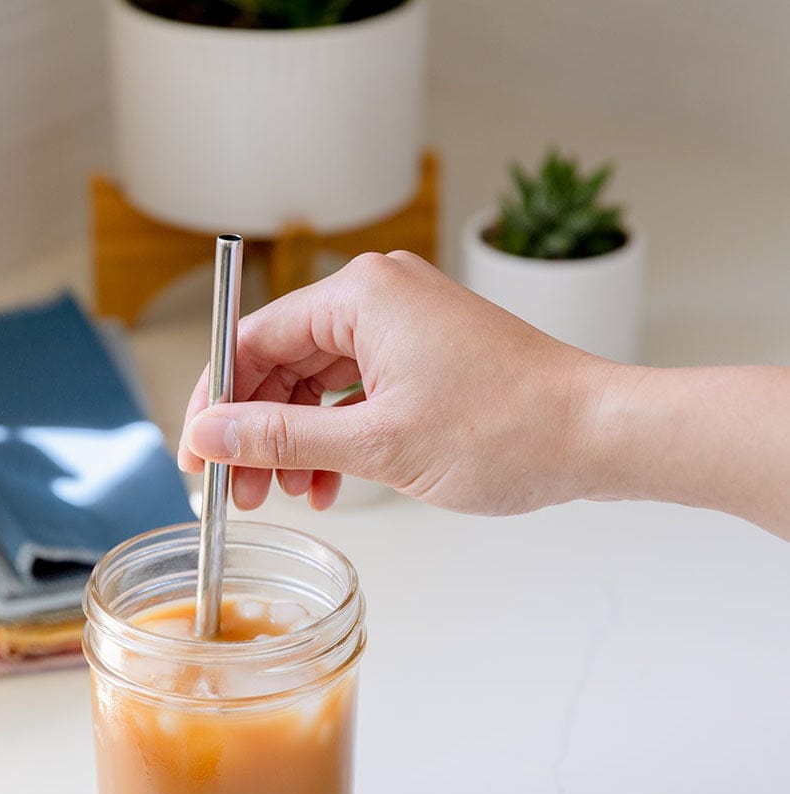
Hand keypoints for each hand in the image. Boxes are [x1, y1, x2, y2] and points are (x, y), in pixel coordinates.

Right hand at [178, 251, 608, 513]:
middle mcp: (377, 297)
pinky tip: (330, 483)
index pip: (251, 340)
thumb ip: (279, 437)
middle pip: (280, 363)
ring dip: (294, 441)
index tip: (198, 456)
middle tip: (241, 491)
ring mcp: (402, 326)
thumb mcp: (375, 443)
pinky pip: (354, 393)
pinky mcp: (423, 355)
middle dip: (256, 431)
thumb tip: (209, 435)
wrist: (596, 436)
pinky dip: (335, 438)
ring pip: (315, 384)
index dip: (215, 403)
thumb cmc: (505, 430)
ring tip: (290, 496)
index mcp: (360, 295)